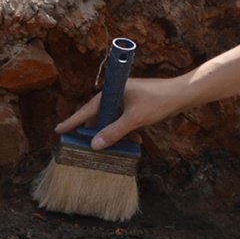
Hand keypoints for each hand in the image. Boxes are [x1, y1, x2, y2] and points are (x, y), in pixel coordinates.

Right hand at [55, 75, 192, 149]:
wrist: (182, 94)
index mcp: (111, 92)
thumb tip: (94, 145)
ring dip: (114, 133)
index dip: (72, 121)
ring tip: (115, 146)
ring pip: (111, 120)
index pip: (86, 109)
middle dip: (95, 131)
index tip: (57, 130)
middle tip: (84, 145)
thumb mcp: (134, 119)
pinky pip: (123, 120)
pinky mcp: (134, 105)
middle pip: (98, 116)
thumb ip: (114, 132)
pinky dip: (125, 130)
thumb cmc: (158, 102)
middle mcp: (115, 94)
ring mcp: (125, 99)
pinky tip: (134, 140)